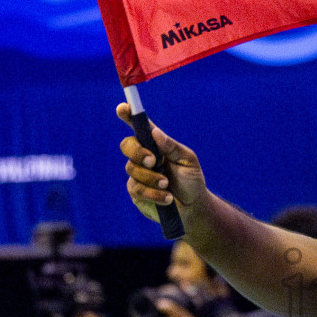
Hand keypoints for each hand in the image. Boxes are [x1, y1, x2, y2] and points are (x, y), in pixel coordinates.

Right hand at [117, 103, 207, 221]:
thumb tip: (155, 133)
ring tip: (168, 184)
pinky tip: (167, 198)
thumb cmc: (192, 181)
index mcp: (156, 145)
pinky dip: (154, 193)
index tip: (122, 108)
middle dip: (138, 152)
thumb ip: (172, 147)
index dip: (128, 116)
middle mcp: (143, 157)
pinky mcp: (136, 192)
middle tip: (153, 161)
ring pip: (132, 169)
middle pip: (127, 145)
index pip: (139, 128)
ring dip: (152, 177)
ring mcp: (137, 175)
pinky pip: (136, 189)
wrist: (193, 208)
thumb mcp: (188, 161)